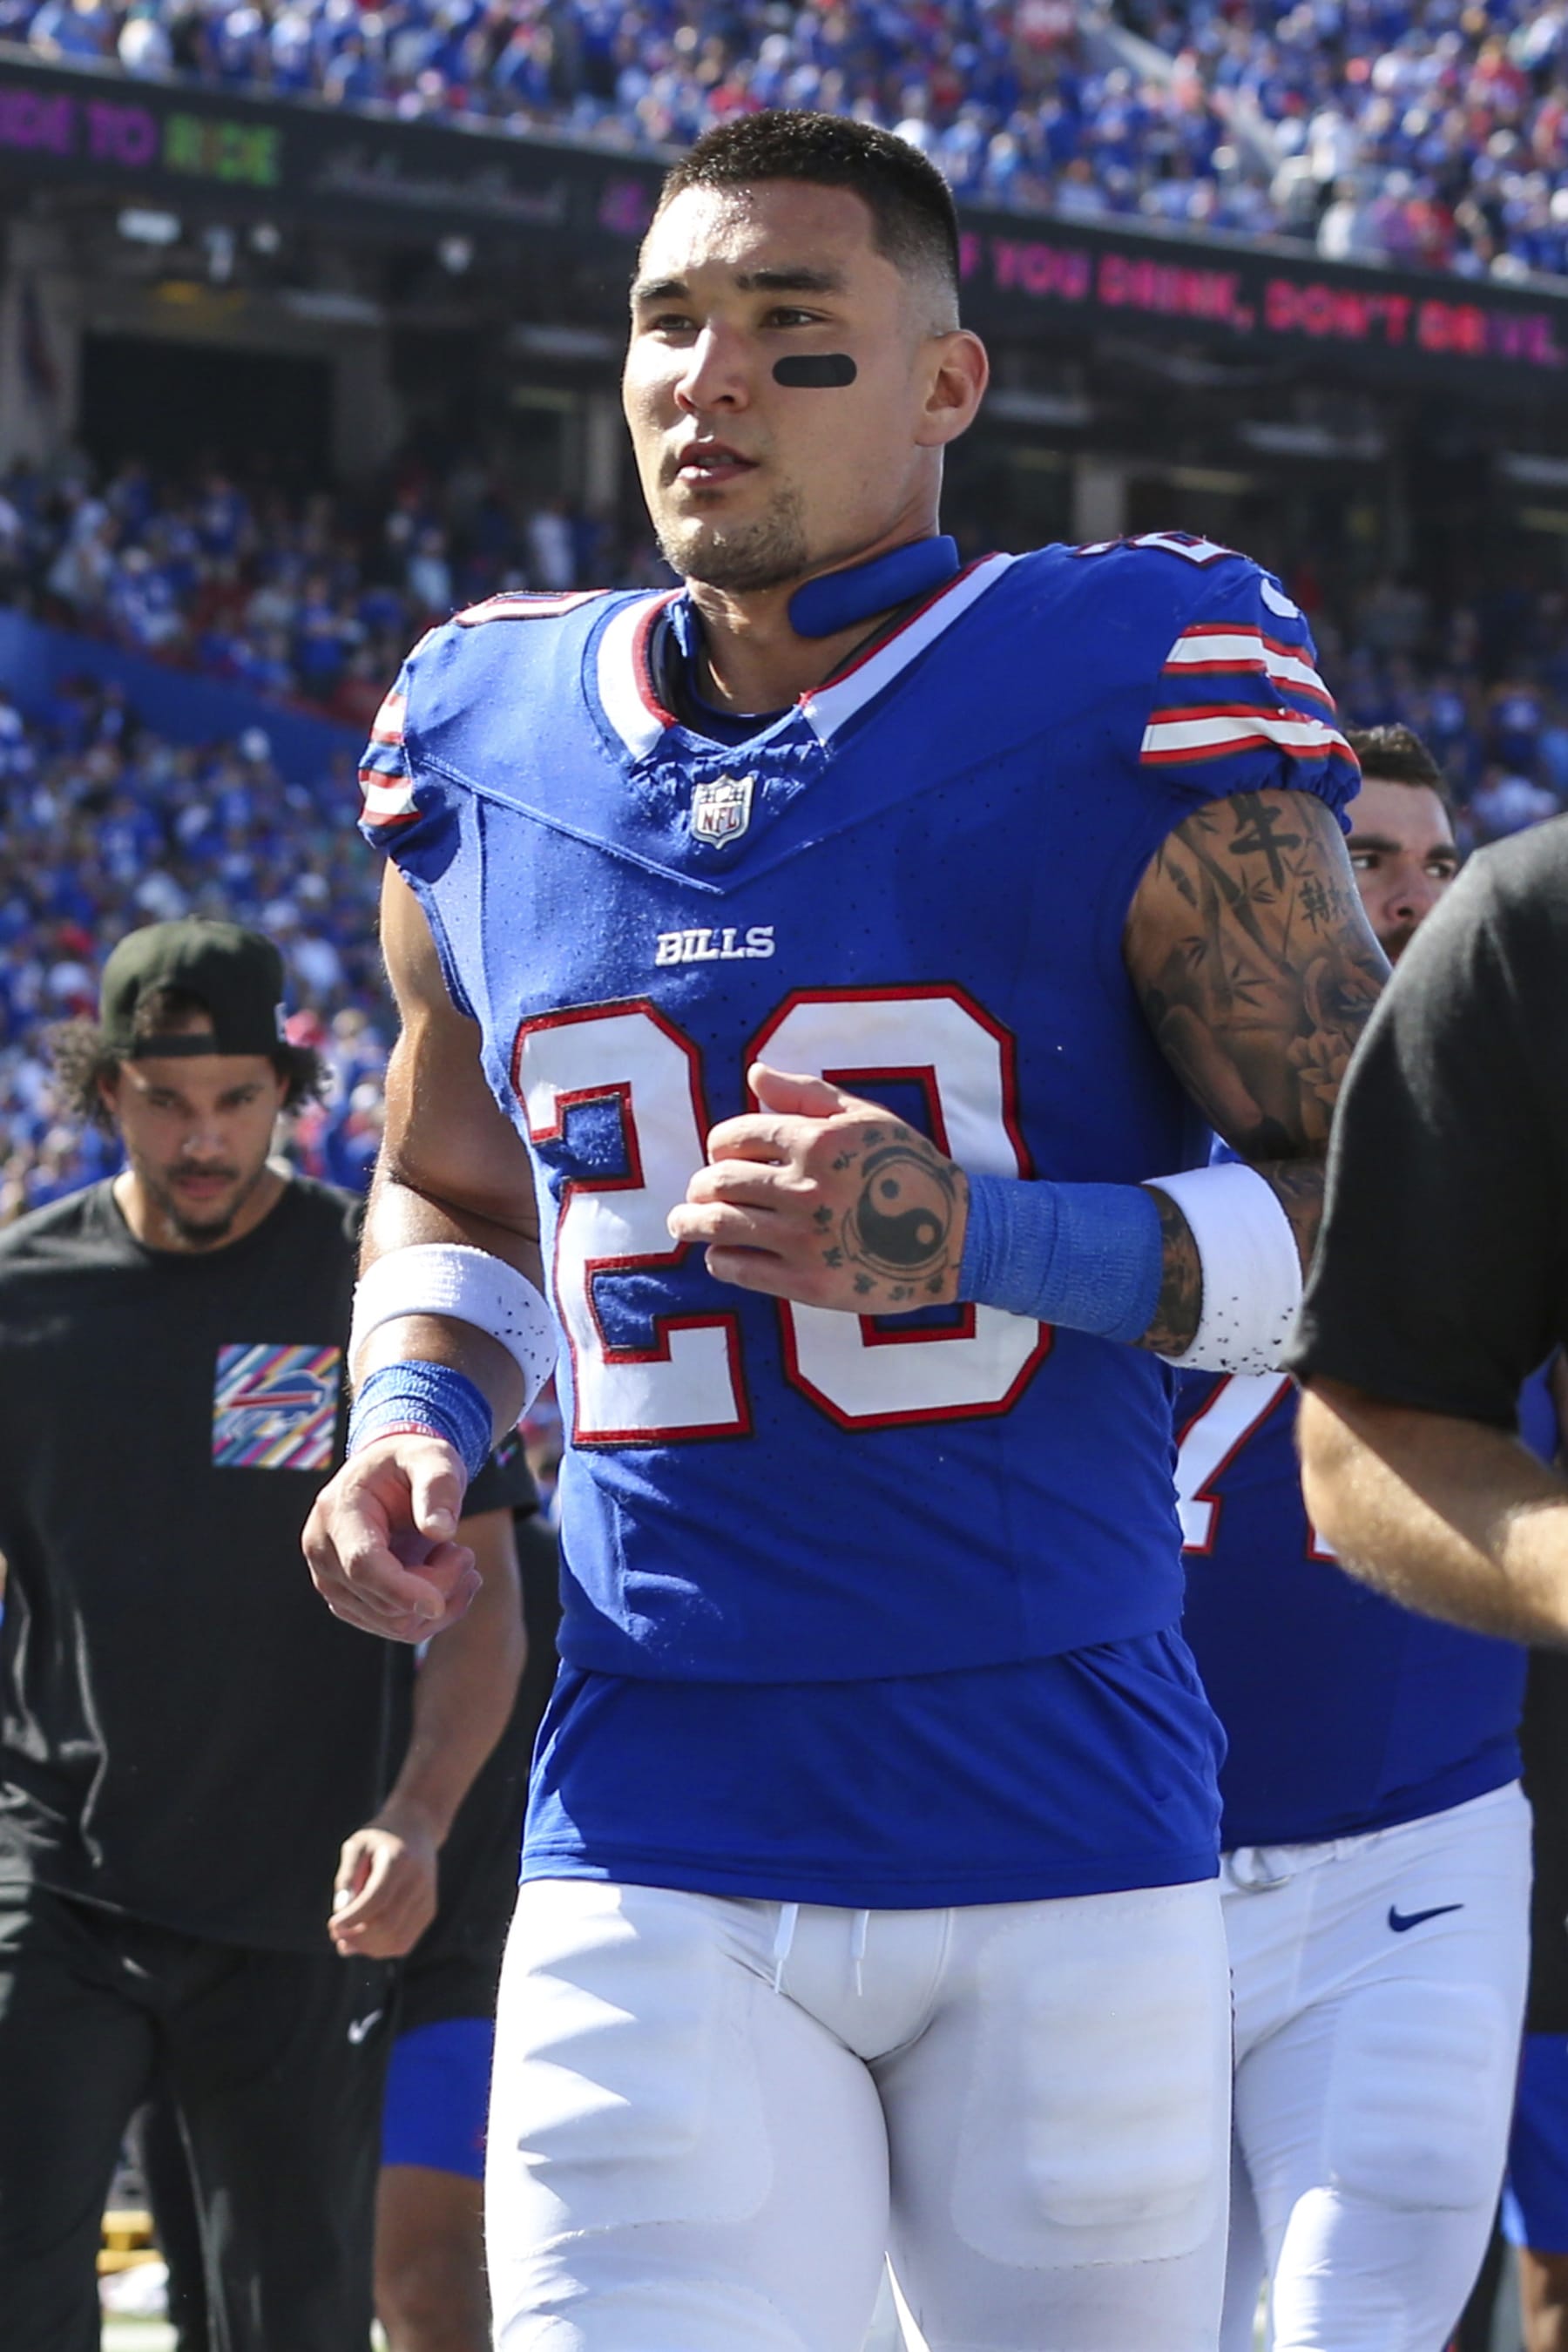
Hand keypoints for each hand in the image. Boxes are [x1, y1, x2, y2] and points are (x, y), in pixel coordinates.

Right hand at [303, 1434, 479, 1642]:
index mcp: (338, 1512)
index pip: (363, 1565)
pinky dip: (428, 1614)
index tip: (438, 1603)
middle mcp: (323, 1552)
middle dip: (438, 1585)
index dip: (400, 1589)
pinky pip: (393, 1627)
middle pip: (384, 1600)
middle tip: (464, 1552)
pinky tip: (448, 1580)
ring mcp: (331, 1581)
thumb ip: (439, 1487)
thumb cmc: (412, 1461)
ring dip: (439, 1601)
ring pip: (392, 1623)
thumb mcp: (433, 1458)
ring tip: (458, 1559)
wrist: (390, 1472)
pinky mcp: (347, 1599)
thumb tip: (441, 1530)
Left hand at [330, 1803, 439, 1958]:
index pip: (377, 1899)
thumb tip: (341, 1911)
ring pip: (397, 1940)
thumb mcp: (357, 1845)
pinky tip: (364, 1940)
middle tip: (336, 1935)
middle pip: (388, 1924)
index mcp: (400, 1860)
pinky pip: (403, 1942)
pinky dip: (380, 1948)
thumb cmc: (380, 1838)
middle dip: (357, 1937)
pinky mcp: (428, 1911)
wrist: (418, 1830)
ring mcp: (426, 1898)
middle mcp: (418, 1881)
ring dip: (367, 1948)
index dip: (353, 1918)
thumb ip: (347, 1875)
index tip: (332, 1925)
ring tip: (346, 1941)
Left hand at [667, 1062, 968, 1314]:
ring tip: (683, 1222)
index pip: (735, 1137)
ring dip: (690, 1222)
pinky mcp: (807, 1282)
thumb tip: (754, 1074)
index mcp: (816, 1142)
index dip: (717, 1145)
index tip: (719, 1156)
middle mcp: (805, 1188)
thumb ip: (807, 1095)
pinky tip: (721, 1254)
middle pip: (719, 1182)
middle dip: (700, 1185)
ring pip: (719, 1225)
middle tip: (698, 1192)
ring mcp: (804, 1238)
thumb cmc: (907, 1169)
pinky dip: (719, 1259)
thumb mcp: (865, 1117)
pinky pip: (739, 1269)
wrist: (954, 1237)